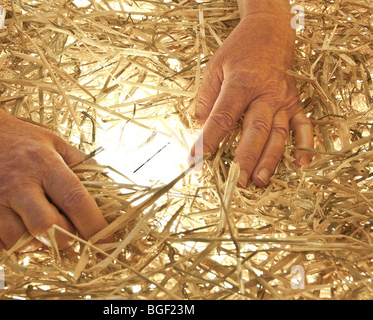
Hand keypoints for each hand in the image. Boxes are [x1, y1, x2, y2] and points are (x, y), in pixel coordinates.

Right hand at [0, 106, 111, 251]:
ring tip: (43, 230)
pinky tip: (20, 231)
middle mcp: (16, 183)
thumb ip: (82, 163)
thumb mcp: (53, 140)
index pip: (75, 199)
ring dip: (40, 245)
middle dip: (66, 240)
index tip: (108, 244)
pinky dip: (15, 247)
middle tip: (71, 235)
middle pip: (47, 227)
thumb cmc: (16, 137)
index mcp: (42, 163)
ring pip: (22, 242)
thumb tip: (109, 187)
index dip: (95, 225)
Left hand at [190, 13, 312, 186]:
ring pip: (279, 134)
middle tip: (236, 182)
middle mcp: (266, 93)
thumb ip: (207, 99)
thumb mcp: (214, 69)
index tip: (196, 161)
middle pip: (256, 131)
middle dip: (245, 159)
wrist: (268, 32)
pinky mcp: (295, 102)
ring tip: (259, 181)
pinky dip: (304, 146)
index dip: (208, 142)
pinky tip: (300, 164)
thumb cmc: (237, 52)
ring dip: (270, 160)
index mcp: (241, 84)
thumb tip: (200, 128)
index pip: (222, 118)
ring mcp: (283, 99)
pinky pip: (303, 126)